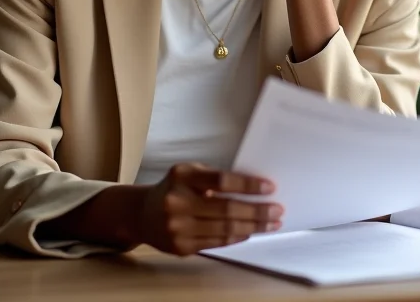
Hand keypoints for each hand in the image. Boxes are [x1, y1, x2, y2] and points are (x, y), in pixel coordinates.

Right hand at [137, 163, 283, 255]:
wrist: (142, 213)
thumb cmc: (175, 187)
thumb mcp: (189, 172)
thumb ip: (214, 177)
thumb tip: (253, 188)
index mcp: (182, 176)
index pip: (221, 181)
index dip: (248, 185)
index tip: (270, 187)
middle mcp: (177, 202)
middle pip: (226, 209)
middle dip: (257, 211)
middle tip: (278, 210)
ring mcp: (177, 228)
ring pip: (224, 230)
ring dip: (253, 227)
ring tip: (271, 223)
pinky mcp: (180, 247)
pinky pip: (216, 243)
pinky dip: (237, 238)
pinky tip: (250, 232)